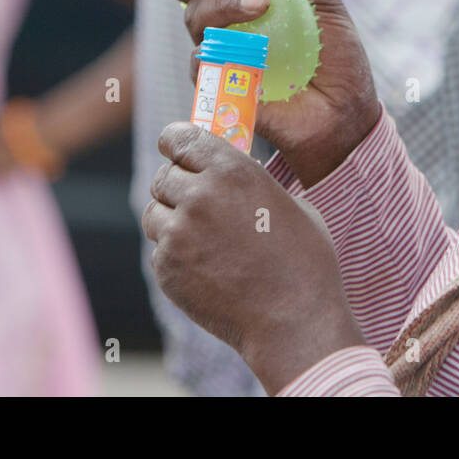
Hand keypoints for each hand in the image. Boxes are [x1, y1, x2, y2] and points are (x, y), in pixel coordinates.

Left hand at [143, 121, 363, 393]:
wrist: (294, 320)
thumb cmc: (304, 260)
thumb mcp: (286, 202)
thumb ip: (248, 180)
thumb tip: (227, 174)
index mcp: (231, 169)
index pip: (179, 138)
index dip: (174, 143)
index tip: (175, 149)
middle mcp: (199, 194)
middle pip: (163, 176)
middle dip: (176, 185)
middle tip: (194, 201)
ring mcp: (179, 233)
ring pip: (154, 213)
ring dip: (171, 220)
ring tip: (201, 239)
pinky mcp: (167, 268)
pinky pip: (160, 250)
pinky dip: (175, 256)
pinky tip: (206, 268)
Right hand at [167, 0, 380, 185]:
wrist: (345, 113)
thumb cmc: (335, 56)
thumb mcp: (323, 2)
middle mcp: (223, 19)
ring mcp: (218, 51)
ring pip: (194, 17)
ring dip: (223, 3)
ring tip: (262, 3)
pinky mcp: (218, 84)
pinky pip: (200, 62)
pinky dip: (221, 50)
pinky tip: (253, 51)